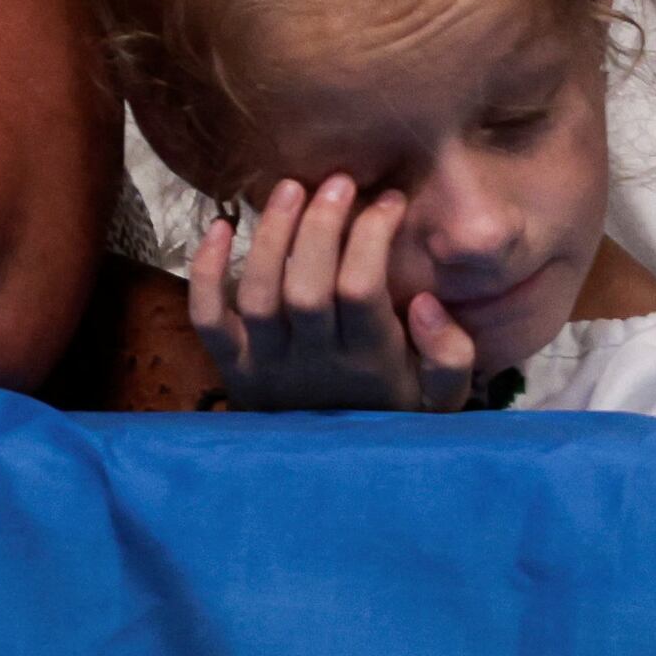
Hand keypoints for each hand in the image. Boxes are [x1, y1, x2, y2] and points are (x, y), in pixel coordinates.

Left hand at [189, 176, 475, 409]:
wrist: (336, 473)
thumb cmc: (394, 414)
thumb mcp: (441, 396)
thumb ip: (450, 353)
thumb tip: (425, 302)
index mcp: (369, 363)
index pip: (361, 287)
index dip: (372, 236)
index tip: (389, 201)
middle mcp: (313, 363)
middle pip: (306, 285)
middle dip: (321, 226)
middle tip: (339, 182)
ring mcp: (265, 366)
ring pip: (258, 294)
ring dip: (272, 236)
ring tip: (290, 187)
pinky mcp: (231, 367)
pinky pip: (206, 319)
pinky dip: (205, 272)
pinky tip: (221, 226)